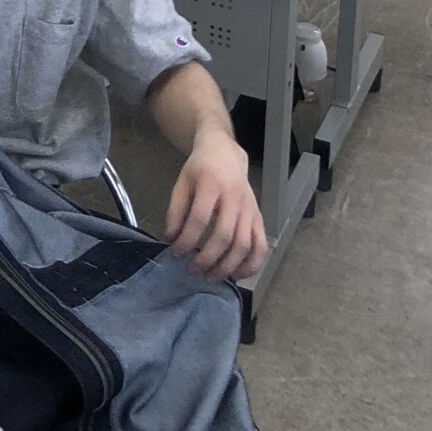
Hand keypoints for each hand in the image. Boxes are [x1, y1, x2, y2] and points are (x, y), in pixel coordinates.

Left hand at [165, 131, 267, 281]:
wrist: (225, 153)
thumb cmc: (200, 169)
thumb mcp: (182, 183)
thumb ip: (175, 211)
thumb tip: (170, 239)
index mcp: (212, 184)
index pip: (200, 218)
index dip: (187, 239)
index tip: (176, 253)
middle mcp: (235, 198)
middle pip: (224, 235)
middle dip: (207, 258)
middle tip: (193, 271)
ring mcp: (250, 209)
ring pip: (244, 244)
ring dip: (228, 266)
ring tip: (211, 277)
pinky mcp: (258, 218)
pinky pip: (261, 245)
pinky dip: (252, 264)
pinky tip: (238, 275)